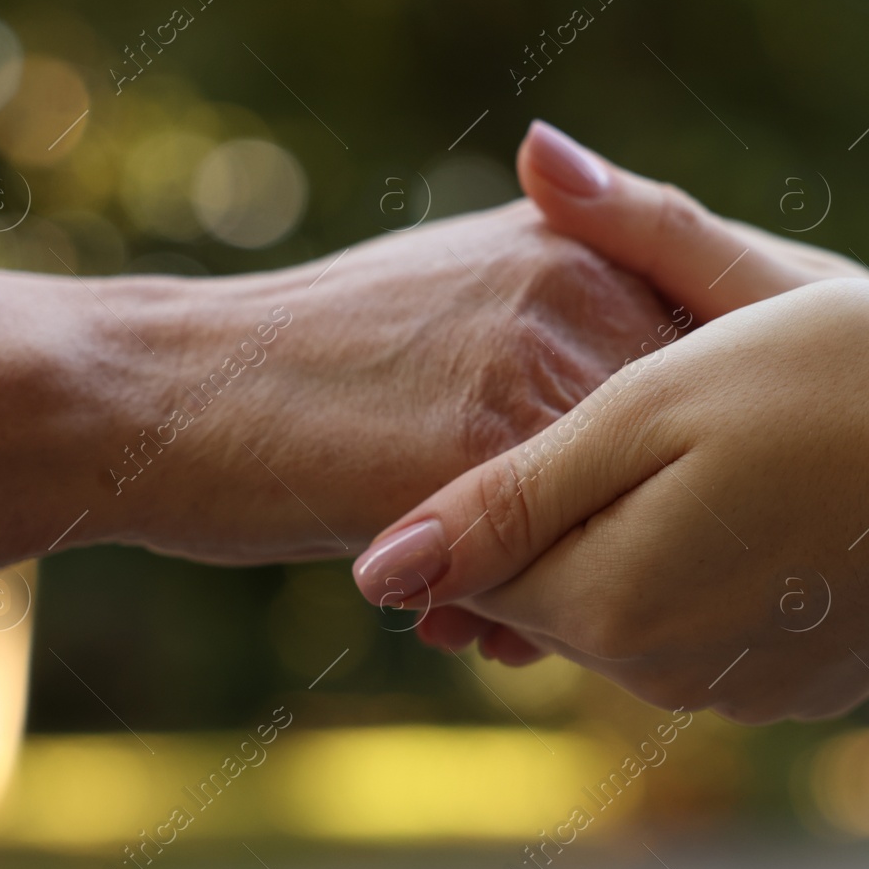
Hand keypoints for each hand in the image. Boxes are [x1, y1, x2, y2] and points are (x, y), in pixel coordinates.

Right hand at [107, 198, 668, 564]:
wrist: (164, 387)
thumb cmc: (310, 356)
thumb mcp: (458, 288)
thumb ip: (569, 316)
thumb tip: (658, 405)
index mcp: (581, 248)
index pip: (704, 377)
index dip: (671, 472)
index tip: (628, 524)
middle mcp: (577, 289)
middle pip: (677, 451)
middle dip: (632, 532)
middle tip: (565, 588)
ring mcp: (531, 363)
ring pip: (622, 511)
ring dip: (581, 580)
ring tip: (504, 615)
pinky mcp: (476, 449)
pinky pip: (553, 559)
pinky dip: (523, 609)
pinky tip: (458, 620)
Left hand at [395, 121, 868, 662]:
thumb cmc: (830, 383)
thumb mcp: (649, 401)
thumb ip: (508, 487)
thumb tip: (372, 567)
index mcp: (610, 603)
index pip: (477, 576)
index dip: (469, 503)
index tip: (499, 416)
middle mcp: (664, 675)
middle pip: (552, 602)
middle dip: (550, 525)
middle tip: (608, 418)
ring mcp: (741, 691)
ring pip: (628, 616)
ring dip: (628, 543)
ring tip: (689, 445)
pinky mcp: (802, 685)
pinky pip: (704, 634)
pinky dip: (703, 572)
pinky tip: (757, 499)